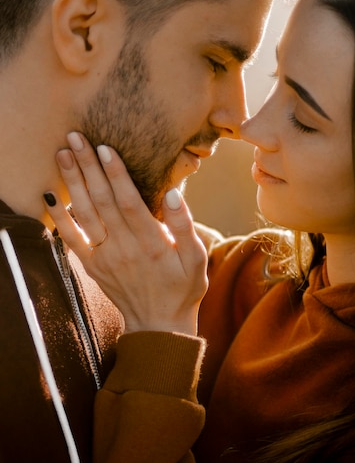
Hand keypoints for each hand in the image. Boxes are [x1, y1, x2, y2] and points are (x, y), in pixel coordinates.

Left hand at [45, 132, 207, 335]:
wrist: (159, 324)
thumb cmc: (182, 288)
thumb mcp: (197, 259)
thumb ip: (185, 226)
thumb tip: (173, 194)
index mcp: (151, 243)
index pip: (129, 202)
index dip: (116, 174)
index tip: (104, 147)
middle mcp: (125, 248)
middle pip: (102, 202)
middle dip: (88, 167)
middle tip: (75, 137)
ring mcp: (105, 257)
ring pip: (85, 215)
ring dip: (72, 183)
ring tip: (62, 154)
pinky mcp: (93, 266)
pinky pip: (72, 240)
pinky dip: (59, 218)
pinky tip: (50, 195)